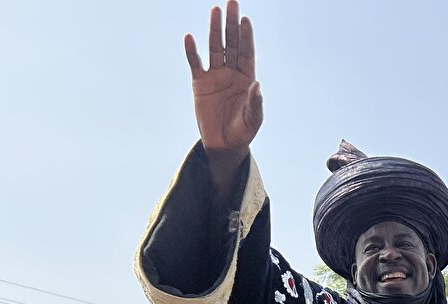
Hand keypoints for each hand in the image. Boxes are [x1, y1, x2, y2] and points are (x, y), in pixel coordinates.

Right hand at [186, 2, 262, 162]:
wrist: (224, 144)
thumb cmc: (243, 132)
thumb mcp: (253, 120)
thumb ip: (256, 103)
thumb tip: (257, 85)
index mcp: (246, 78)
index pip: (246, 52)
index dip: (246, 37)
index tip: (246, 20)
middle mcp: (231, 73)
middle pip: (231, 44)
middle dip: (231, 24)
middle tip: (231, 3)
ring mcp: (215, 76)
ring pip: (214, 48)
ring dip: (214, 30)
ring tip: (215, 11)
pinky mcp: (200, 84)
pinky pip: (195, 64)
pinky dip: (192, 52)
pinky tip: (190, 37)